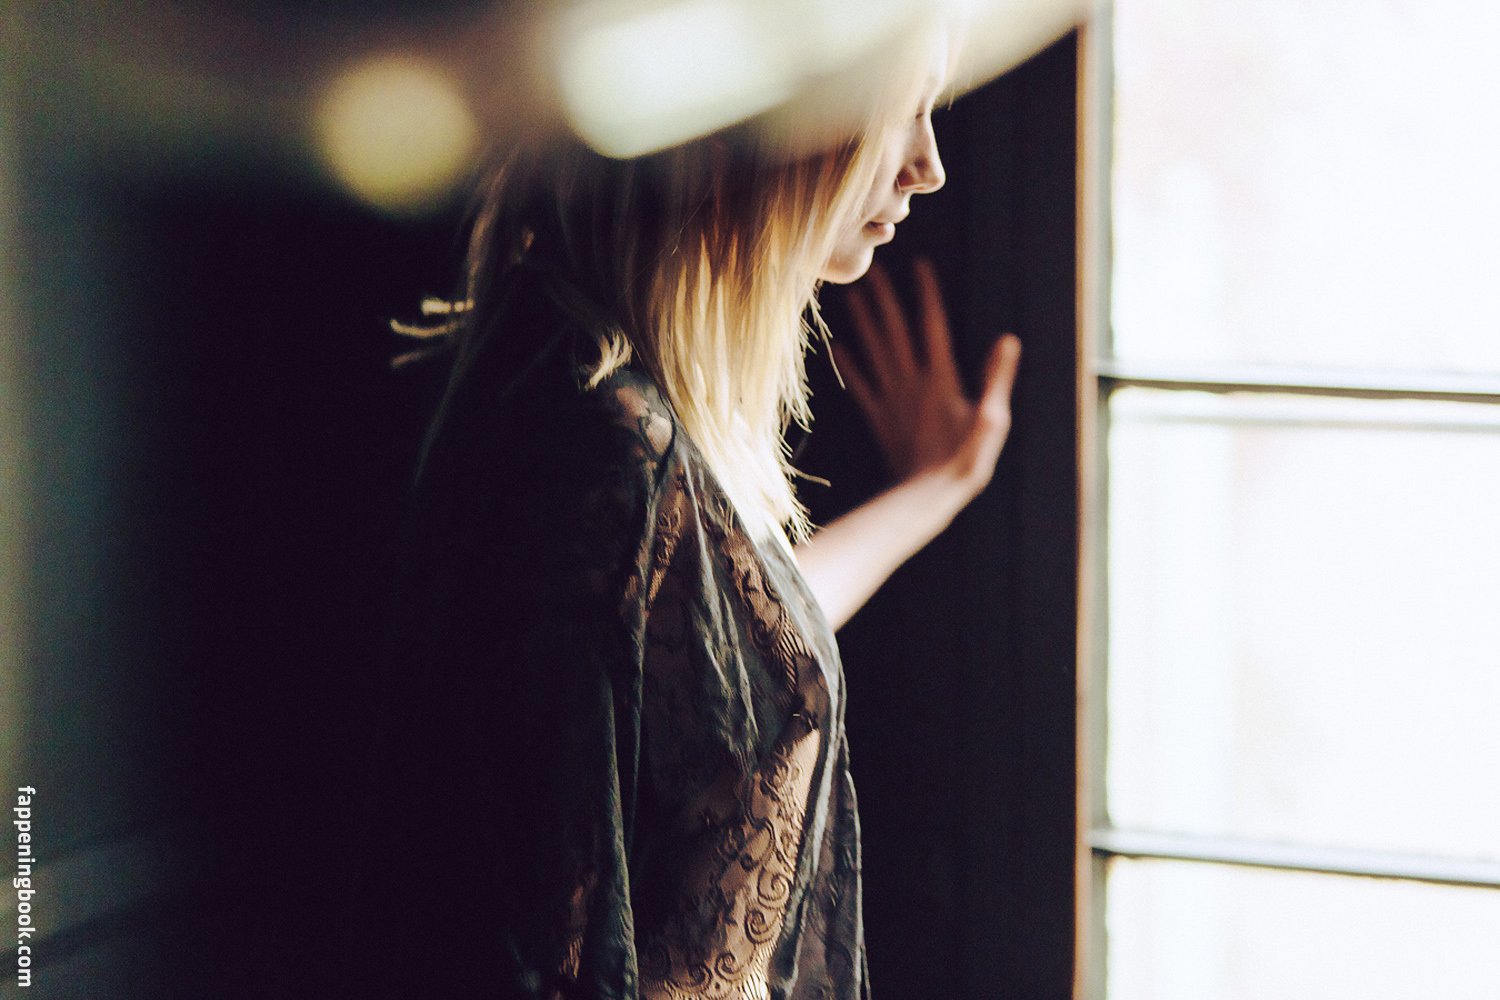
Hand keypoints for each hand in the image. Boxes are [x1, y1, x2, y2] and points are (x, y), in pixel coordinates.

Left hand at [832, 258, 1020, 504]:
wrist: (927, 494)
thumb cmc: (965, 460)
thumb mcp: (992, 419)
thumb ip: (996, 378)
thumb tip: (1007, 341)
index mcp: (940, 377)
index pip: (932, 324)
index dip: (925, 293)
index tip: (918, 264)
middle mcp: (911, 381)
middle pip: (895, 330)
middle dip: (883, 298)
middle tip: (870, 270)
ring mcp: (891, 398)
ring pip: (874, 351)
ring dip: (862, 322)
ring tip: (852, 296)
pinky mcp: (879, 417)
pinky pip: (861, 386)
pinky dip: (849, 365)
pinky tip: (838, 347)